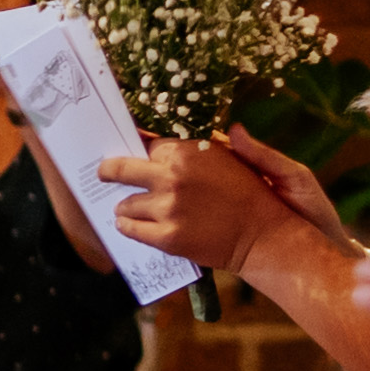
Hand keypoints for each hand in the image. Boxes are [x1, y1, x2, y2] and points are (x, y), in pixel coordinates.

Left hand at [97, 133, 314, 273]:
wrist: (266, 237)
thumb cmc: (254, 194)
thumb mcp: (235, 157)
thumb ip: (204, 146)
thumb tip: (181, 133)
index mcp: (187, 153)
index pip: (148, 146)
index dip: (142, 152)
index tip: (134, 155)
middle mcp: (172, 178)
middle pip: (121, 169)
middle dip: (109, 170)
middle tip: (103, 172)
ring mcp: (167, 209)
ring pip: (125, 204)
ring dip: (126, 205)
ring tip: (131, 208)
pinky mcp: (167, 237)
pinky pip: (130, 229)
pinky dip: (128, 226)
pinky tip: (131, 225)